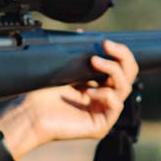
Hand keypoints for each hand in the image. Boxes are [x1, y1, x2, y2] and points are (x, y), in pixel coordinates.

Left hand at [0, 40, 138, 154]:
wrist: (31, 113)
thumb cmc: (44, 92)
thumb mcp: (68, 68)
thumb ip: (82, 55)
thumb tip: (86, 34)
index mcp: (99, 84)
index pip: (122, 67)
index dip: (120, 53)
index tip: (106, 42)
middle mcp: (104, 98)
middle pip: (129, 75)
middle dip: (122, 57)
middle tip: (106, 46)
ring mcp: (104, 112)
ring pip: (125, 88)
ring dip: (112, 70)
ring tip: (93, 61)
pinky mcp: (101, 125)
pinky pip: (116, 105)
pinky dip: (105, 94)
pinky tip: (89, 92)